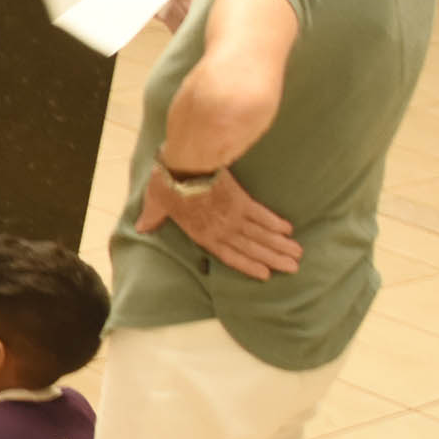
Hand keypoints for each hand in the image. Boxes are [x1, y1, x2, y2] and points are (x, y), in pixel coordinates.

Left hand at [135, 164, 301, 280]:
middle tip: (294, 267)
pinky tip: (287, 230)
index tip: (266, 274)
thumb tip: (141, 227)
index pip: (230, 256)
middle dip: (274, 258)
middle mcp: (222, 230)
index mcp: (202, 234)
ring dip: (280, 244)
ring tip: (297, 254)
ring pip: (262, 234)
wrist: (185, 164)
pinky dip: (275, 222)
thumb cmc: (167, 184)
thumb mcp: (156, 203)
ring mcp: (234, 216)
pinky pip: (262, 215)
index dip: (248, 265)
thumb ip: (153, 218)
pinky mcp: (242, 200)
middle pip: (253, 248)